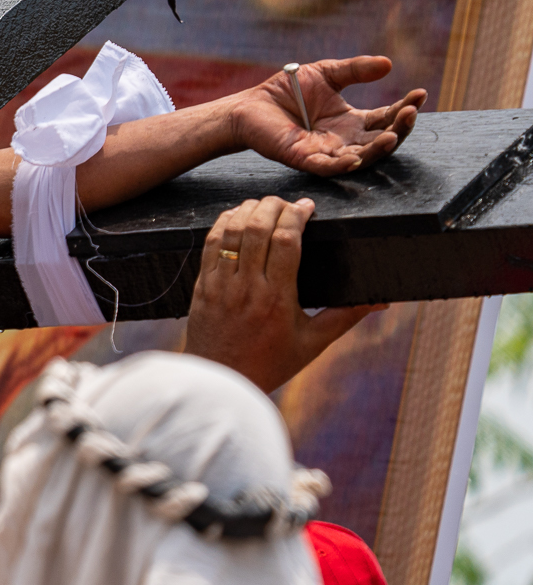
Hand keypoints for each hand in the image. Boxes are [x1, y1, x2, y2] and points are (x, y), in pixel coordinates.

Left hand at [182, 196, 380, 391]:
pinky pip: (209, 244)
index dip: (297, 215)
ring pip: (230, 231)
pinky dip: (222, 223)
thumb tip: (383, 301)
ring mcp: (220, 285)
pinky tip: (235, 216)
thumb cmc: (269, 364)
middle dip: (273, 206)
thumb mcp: (313, 342)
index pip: (287, 241)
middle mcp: (247, 287)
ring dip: (247, 210)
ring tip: (264, 204)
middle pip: (257, 228)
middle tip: (287, 203)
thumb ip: (346, 316)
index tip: (308, 206)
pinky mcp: (201, 286)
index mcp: (278, 298)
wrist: (220, 381)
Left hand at [233, 56, 424, 177]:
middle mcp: (344, 140)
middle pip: (381, 141)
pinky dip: (342, 166)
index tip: (420, 94)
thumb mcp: (326, 74)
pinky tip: (356, 159)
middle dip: (399, 129)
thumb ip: (356, 70)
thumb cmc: (288, 90)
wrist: (251, 104)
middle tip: (411, 112)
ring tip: (392, 135)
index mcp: (352, 121)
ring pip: (361, 158)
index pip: (386, 118)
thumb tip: (388, 64)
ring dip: (378, 149)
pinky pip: (327, 168)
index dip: (404, 108)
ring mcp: (326, 152)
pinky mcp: (304, 159)